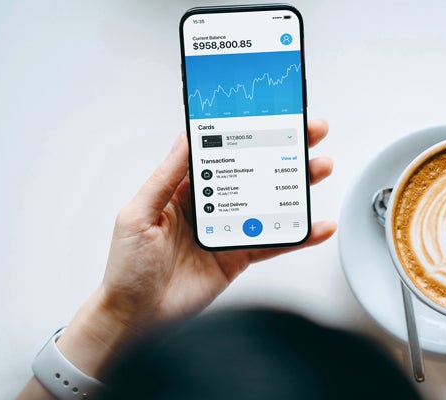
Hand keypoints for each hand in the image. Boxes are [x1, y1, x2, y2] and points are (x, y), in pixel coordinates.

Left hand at [19, 120, 334, 397]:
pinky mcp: (238, 258)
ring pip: (268, 203)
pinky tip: (318, 226)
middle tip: (309, 133)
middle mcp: (208, 206)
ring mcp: (226, 232)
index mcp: (181, 189)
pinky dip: (298, 236)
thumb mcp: (138, 214)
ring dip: (296, 187)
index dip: (244, 133)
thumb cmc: (126, 268)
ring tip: (319, 169)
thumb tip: (185, 140)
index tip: (268, 115)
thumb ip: (165, 178)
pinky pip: (272, 243)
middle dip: (282, 151)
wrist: (136, 318)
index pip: (219, 152)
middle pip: (252, 172)